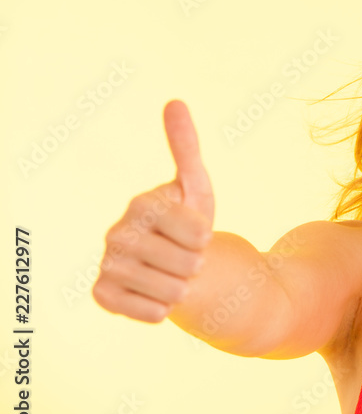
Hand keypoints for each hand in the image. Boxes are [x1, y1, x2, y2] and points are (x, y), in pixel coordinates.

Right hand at [92, 100, 215, 321]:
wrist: (175, 267)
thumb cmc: (189, 224)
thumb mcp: (197, 187)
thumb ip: (186, 147)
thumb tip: (174, 101)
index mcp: (142, 205)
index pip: (198, 232)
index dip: (206, 237)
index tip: (196, 232)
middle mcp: (116, 233)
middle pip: (187, 263)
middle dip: (196, 264)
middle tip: (185, 257)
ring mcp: (108, 265)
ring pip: (172, 291)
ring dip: (182, 287)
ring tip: (173, 274)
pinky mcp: (104, 295)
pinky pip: (152, 313)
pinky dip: (164, 308)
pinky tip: (157, 294)